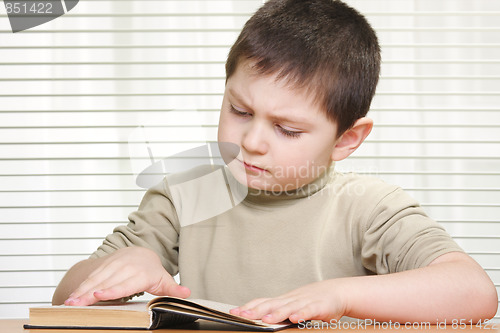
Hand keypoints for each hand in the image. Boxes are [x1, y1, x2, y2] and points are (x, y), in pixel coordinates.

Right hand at [64, 247, 189, 305]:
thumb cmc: (152, 270)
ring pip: (95, 279)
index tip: (100, 295)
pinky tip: (69, 298)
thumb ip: (173, 288)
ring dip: (80, 291)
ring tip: (68, 303)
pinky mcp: (103, 266)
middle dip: (90, 293)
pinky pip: (90, 277)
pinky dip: (79, 287)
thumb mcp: (163, 279)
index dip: (113, 290)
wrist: (140, 251)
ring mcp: (112, 266)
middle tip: (76, 305)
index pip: (125, 284)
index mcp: (140, 273)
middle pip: (106, 283)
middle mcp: (124, 268)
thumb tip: (187, 293)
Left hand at [230, 280, 346, 323]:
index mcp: (282, 300)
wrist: (336, 292)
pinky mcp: (319, 307)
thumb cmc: (310, 300)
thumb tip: (256, 316)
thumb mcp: (291, 304)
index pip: (262, 301)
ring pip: (288, 307)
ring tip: (266, 320)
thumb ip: (276, 310)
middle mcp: (290, 299)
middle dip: (256, 311)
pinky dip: (301, 314)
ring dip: (277, 314)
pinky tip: (294, 319)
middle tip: (243, 315)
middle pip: (271, 304)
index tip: (234, 312)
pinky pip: (309, 311)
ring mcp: (304, 302)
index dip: (248, 307)